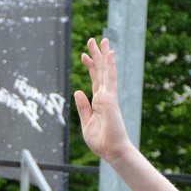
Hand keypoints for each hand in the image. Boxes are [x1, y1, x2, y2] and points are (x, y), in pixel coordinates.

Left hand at [73, 38, 132, 165]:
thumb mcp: (86, 123)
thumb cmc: (101, 141)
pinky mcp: (110, 100)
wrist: (112, 151)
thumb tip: (78, 91)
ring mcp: (108, 96)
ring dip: (103, 55)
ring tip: (102, 39)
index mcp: (98, 102)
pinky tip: (110, 53)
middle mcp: (105, 96)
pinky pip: (110, 80)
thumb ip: (83, 107)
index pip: (94, 80)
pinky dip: (110, 66)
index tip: (84, 56)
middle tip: (92, 40)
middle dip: (96, 55)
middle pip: (100, 71)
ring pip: (105, 71)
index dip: (90, 66)